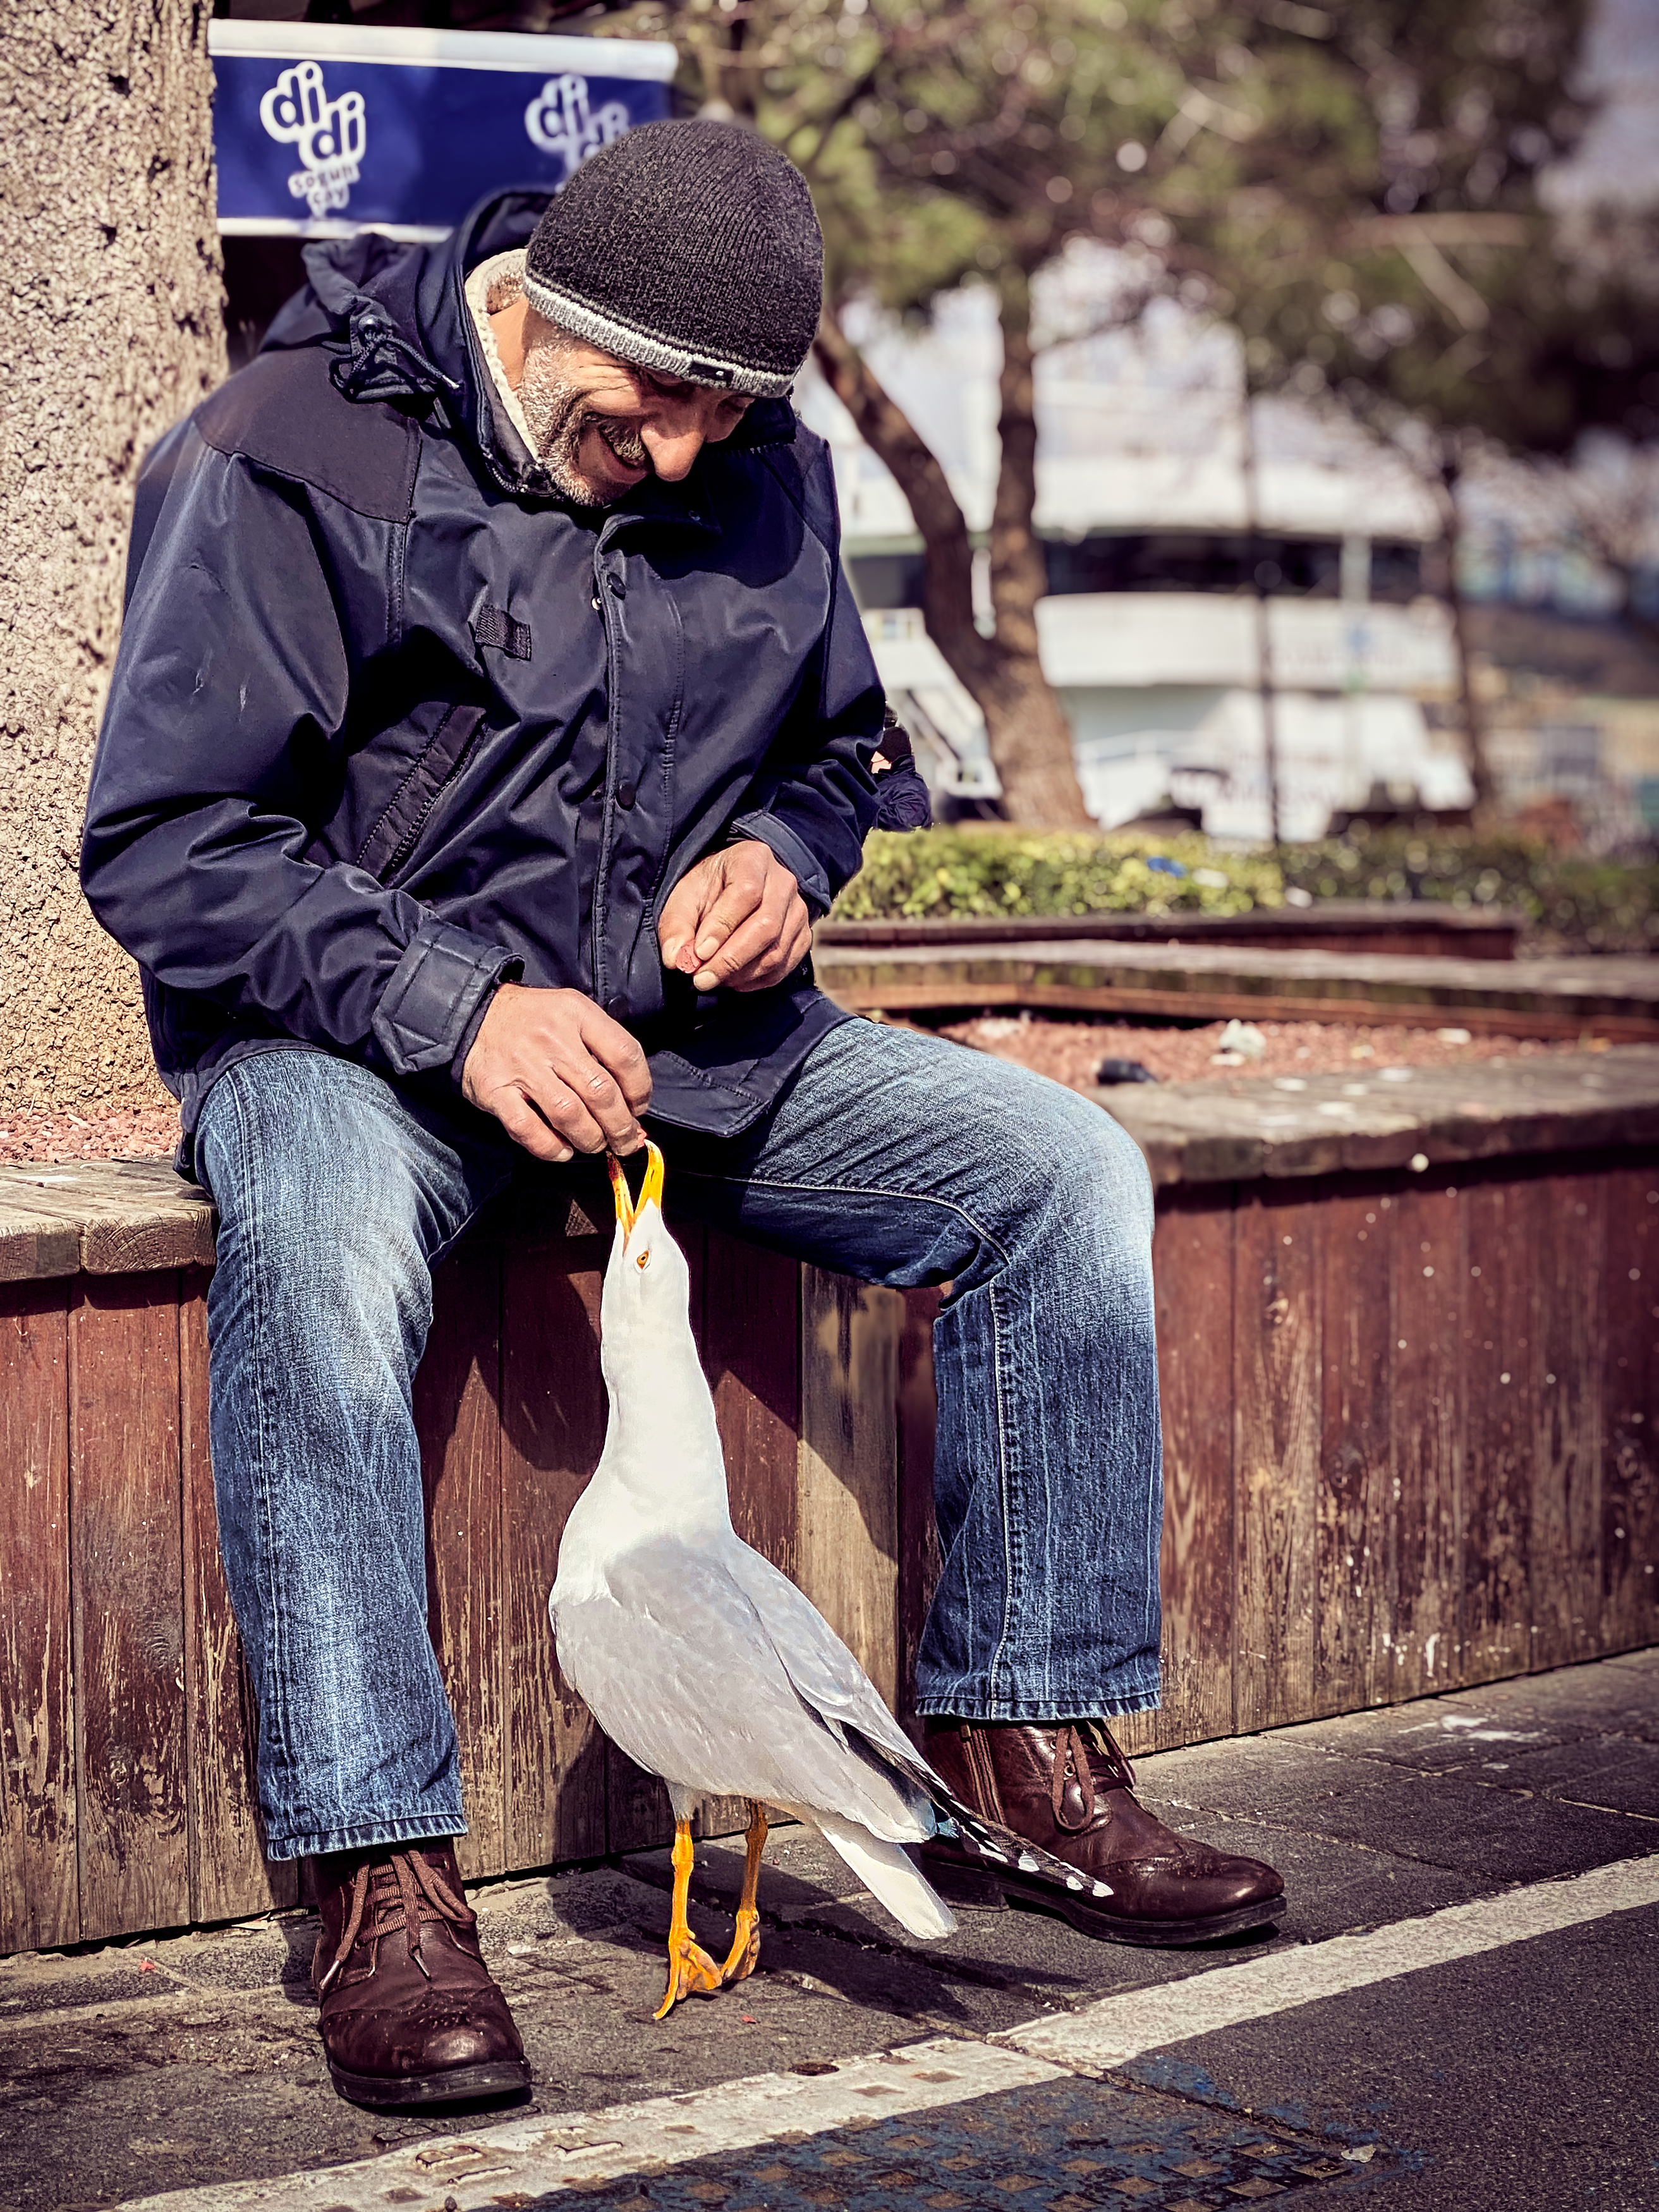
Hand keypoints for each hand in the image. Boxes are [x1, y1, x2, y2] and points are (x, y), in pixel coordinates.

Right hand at [461, 984, 650, 1160]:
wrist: (475, 1015)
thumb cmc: (535, 1021)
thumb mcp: (573, 1013)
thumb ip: (603, 1047)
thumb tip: (633, 1103)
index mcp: (577, 1014)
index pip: (625, 1055)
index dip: (640, 1090)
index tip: (639, 1108)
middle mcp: (552, 1039)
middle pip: (601, 1092)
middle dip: (621, 1126)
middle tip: (626, 1141)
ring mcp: (522, 1066)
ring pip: (569, 1115)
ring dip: (590, 1139)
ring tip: (596, 1145)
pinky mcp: (496, 1091)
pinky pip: (528, 1129)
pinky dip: (551, 1148)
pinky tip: (563, 1151)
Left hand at [658, 841, 811, 992]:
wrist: (736, 885)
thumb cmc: (709, 889)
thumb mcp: (685, 896)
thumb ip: (677, 925)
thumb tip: (676, 959)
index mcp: (753, 859)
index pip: (745, 893)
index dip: (722, 926)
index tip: (699, 952)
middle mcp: (783, 882)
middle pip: (766, 926)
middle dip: (731, 960)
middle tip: (702, 979)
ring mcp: (798, 909)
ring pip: (776, 952)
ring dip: (741, 974)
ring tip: (713, 979)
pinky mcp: (803, 935)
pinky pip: (784, 966)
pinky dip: (756, 981)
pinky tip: (733, 981)